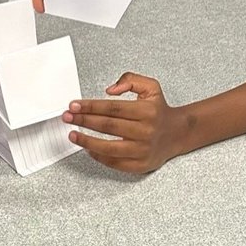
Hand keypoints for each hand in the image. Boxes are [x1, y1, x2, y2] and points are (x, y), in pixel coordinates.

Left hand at [64, 73, 186, 174]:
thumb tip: (109, 90)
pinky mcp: (141, 165)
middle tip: (68, 117)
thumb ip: (130, 80)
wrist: (177, 133)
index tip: (75, 105)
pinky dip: (99, 157)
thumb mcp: (150, 87)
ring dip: (87, 141)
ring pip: (109, 147)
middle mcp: (145, 131)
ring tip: (73, 134)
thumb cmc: (159, 110)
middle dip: (84, 120)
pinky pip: (115, 163)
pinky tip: (88, 149)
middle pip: (108, 126)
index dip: (90, 106)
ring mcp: (143, 150)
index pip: (112, 108)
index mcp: (147, 111)